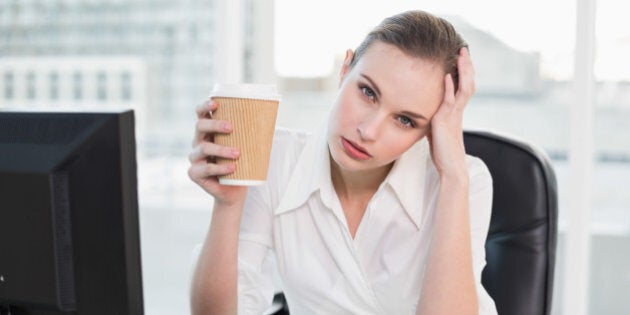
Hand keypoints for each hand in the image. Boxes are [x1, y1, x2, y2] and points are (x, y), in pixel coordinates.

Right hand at [188, 99, 247, 205]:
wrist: (234, 191)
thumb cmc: (240, 165)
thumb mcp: (244, 147)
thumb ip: (249, 134)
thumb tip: (268, 118)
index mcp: (208, 132)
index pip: (201, 114)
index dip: (205, 106)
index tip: (216, 103)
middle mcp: (198, 142)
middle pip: (200, 126)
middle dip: (215, 124)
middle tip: (232, 127)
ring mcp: (195, 158)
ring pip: (204, 148)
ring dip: (222, 149)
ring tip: (237, 153)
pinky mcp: (194, 173)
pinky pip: (206, 169)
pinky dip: (220, 168)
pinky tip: (232, 167)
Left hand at [427, 47, 475, 179]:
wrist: (451, 169)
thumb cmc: (443, 154)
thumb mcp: (436, 131)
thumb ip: (433, 119)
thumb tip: (424, 113)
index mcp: (456, 113)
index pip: (463, 87)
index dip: (463, 72)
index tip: (460, 57)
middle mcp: (457, 112)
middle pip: (468, 83)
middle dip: (466, 66)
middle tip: (463, 49)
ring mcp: (454, 116)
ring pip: (464, 88)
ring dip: (462, 70)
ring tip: (461, 55)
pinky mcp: (446, 123)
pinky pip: (450, 102)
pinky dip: (449, 88)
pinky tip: (447, 76)